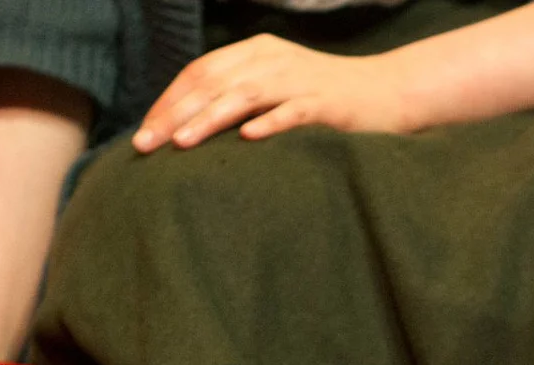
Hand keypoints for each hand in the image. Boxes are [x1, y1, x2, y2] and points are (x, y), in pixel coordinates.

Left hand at [133, 35, 415, 150]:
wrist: (388, 92)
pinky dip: (270, 123)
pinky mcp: (326, 104)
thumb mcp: (276, 86)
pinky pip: (293, 112)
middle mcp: (272, 60)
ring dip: (210, 119)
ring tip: (182, 143)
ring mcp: (299, 80)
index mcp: (256, 52)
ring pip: (244, 96)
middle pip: (213, 83)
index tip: (144, 131)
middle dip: (175, 114)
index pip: (200, 71)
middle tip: (146, 144)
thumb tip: (189, 125)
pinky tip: (248, 139)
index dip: (168, 100)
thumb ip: (239, 95)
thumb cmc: (326, 99)